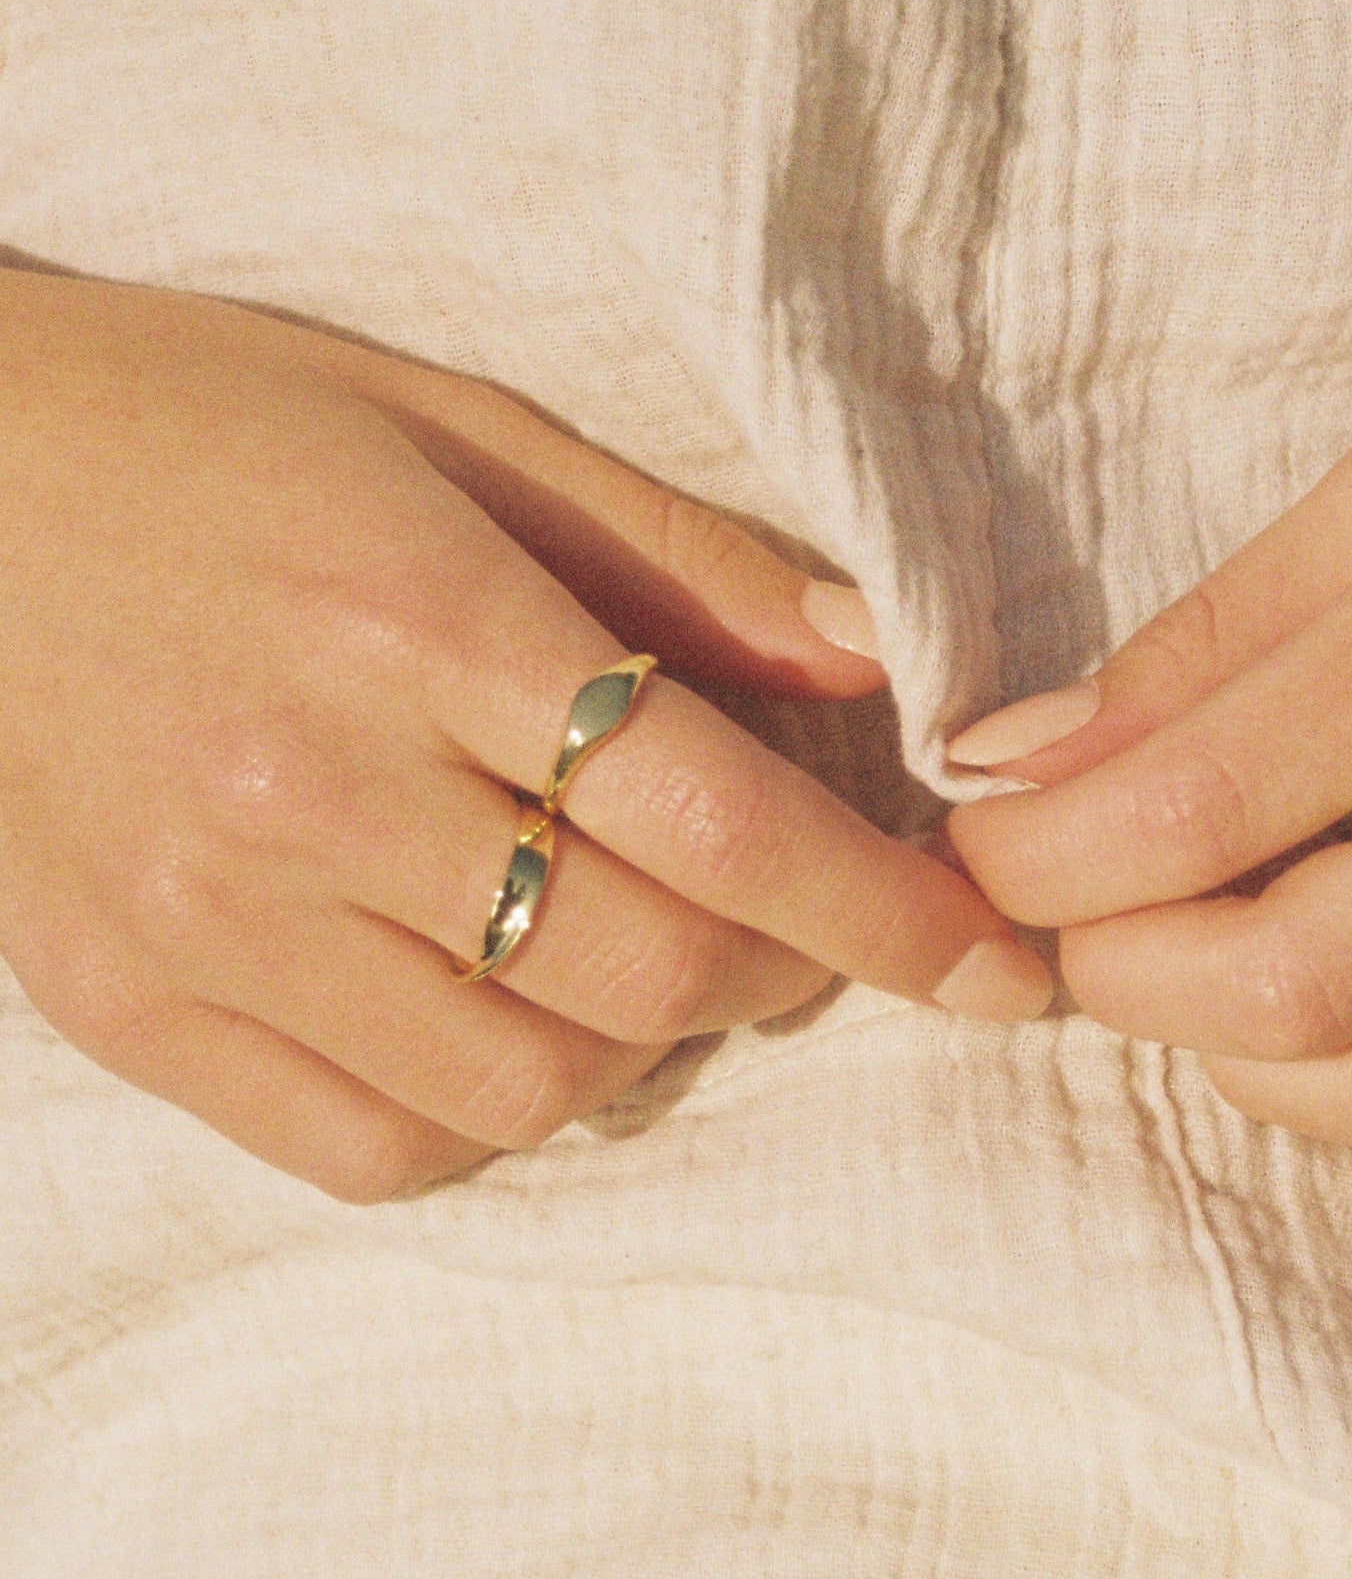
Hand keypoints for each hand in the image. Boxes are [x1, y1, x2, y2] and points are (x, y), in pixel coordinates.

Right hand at [0, 272, 1048, 1200]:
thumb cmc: (218, 433)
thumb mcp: (456, 428)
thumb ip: (676, 556)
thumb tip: (880, 659)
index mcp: (415, 616)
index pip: (714, 815)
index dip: (884, 913)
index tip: (997, 965)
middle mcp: (311, 783)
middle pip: (642, 970)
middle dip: (777, 976)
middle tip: (787, 929)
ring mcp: (207, 914)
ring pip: (524, 1084)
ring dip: (633, 1045)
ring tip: (619, 954)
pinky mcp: (128, 1003)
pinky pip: (374, 1150)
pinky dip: (480, 1114)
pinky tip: (486, 1014)